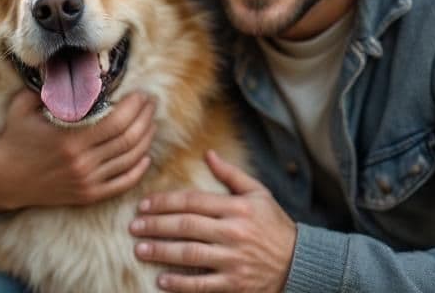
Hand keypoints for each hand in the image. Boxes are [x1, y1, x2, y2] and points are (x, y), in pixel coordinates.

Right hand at [0, 89, 155, 211]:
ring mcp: (86, 182)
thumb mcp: (24, 106)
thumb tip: (71, 65)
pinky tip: (145, 155)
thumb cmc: (15, 138)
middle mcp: (82, 163)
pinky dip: (138, 169)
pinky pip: (122, 183)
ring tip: (151, 123)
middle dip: (146, 118)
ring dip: (146, 139)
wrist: (3, 179)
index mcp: (70, 139)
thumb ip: (48, 87)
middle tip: (151, 103)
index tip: (141, 94)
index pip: (117, 121)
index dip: (135, 106)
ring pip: (130, 160)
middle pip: (129, 139)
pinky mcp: (88, 196)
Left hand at [130, 150, 295, 292]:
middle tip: (133, 226)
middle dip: (156, 225)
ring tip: (140, 249)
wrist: (300, 262)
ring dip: (161, 251)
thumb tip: (208, 154)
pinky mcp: (235, 283)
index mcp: (237, 208)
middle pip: (186, 226)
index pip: (193, 201)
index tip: (144, 205)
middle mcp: (234, 232)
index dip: (165, 202)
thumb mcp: (259, 194)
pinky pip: (203, 284)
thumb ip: (231, 175)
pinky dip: (181, 283)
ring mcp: (234, 259)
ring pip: (190, 254)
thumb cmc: (275, 225)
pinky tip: (162, 280)